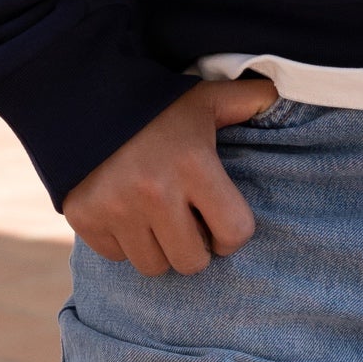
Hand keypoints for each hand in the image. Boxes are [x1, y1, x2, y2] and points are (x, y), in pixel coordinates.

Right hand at [62, 74, 278, 276]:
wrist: (82, 97)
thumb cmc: (156, 106)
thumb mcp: (205, 98)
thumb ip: (248, 100)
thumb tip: (280, 95)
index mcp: (193, 164)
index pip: (234, 233)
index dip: (232, 233)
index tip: (221, 221)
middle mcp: (154, 191)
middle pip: (192, 262)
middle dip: (196, 248)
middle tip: (187, 224)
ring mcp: (115, 208)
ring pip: (153, 266)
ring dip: (159, 250)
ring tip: (157, 221)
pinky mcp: (84, 218)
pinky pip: (115, 257)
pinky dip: (122, 243)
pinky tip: (124, 215)